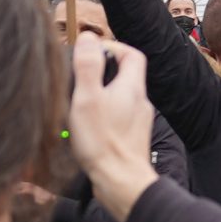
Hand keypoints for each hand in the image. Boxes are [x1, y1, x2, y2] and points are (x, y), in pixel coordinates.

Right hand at [68, 33, 159, 219]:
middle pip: (127, 76)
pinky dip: (106, 116)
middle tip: (82, 76)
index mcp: (131, 88)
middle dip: (106, 71)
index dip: (115, 47)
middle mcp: (140, 103)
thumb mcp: (87, 99)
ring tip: (81, 102)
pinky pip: (120, 119)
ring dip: (103, 95)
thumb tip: (89, 38)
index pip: (132, 55)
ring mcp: (138, 122)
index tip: (94, 52)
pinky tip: (89, 128)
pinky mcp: (132, 140)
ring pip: (122, 98)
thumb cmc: (103, 143)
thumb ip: (88, 66)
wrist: (122, 183)